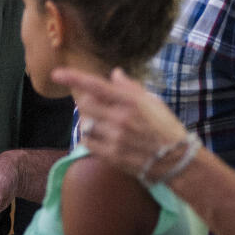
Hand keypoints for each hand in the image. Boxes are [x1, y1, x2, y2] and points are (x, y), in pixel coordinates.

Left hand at [52, 67, 186, 176]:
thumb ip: (130, 87)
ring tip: (100, 123)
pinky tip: (99, 136)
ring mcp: (115, 138)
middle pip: (85, 105)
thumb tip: (114, 73)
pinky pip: (87, 142)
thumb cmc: (167, 128)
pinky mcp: (112, 156)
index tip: (57, 73)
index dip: (74, 78)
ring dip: (88, 120)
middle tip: (96, 106)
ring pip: (85, 123)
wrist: (177, 161)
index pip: (96, 86)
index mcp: (130, 102)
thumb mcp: (153, 102)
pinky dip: (88, 137)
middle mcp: (120, 119)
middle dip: (86, 102)